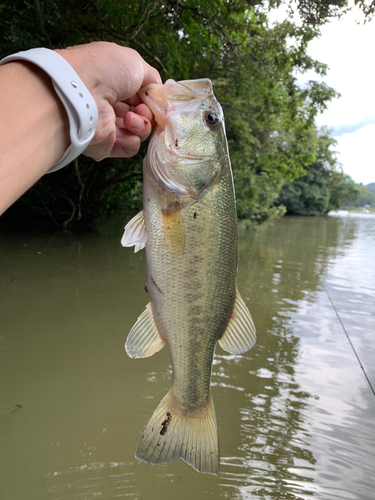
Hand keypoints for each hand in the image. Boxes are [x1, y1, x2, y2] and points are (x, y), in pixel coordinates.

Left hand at [56, 42, 161, 160]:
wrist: (80, 95)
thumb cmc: (104, 71)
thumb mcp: (135, 63)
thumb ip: (151, 78)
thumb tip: (158, 92)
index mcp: (113, 82)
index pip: (140, 95)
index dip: (151, 98)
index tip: (156, 99)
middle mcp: (110, 103)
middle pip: (142, 114)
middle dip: (148, 112)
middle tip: (141, 109)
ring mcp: (107, 125)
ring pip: (139, 131)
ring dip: (141, 125)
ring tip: (130, 119)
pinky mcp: (105, 144)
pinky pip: (130, 147)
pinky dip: (133, 139)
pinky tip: (126, 129)